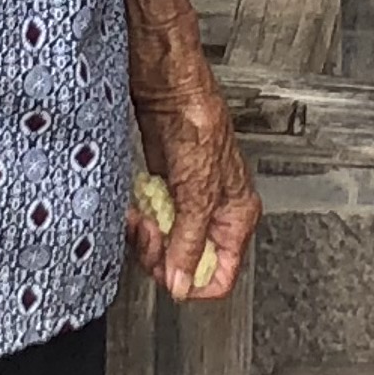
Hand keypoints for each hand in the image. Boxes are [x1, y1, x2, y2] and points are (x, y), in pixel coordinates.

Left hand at [129, 59, 261, 303]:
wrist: (168, 91)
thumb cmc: (197, 124)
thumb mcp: (197, 193)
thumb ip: (189, 242)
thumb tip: (181, 283)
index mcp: (237, 216)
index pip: (223, 273)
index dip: (193, 280)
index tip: (170, 272)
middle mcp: (215, 214)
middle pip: (187, 263)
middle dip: (163, 254)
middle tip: (150, 235)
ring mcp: (188, 205)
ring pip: (165, 246)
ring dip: (147, 238)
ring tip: (141, 218)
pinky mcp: (165, 193)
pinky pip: (151, 225)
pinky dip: (140, 222)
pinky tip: (136, 209)